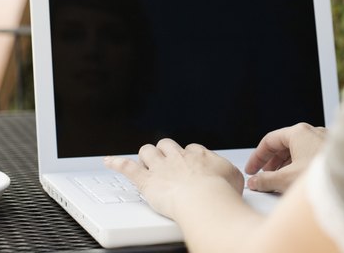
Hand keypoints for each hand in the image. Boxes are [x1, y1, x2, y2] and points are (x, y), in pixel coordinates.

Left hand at [105, 139, 244, 219]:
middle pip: (166, 145)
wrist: (204, 200)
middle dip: (164, 151)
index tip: (188, 166)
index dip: (187, 158)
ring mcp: (160, 166)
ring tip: (146, 162)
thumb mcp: (235, 178)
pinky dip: (117, 163)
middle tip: (166, 162)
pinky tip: (108, 161)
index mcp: (198, 154)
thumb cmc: (220, 192)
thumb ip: (231, 173)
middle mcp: (177, 156)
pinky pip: (127, 167)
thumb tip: (234, 175)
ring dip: (146, 156)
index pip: (189, 149)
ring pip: (147, 151)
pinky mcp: (146, 180)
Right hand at [245, 123, 327, 192]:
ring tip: (279, 181)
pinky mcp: (333, 153)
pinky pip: (310, 156)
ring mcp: (324, 141)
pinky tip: (299, 182)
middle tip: (262, 176)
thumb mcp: (286, 180)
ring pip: (298, 150)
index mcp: (298, 132)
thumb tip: (255, 182)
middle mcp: (312, 132)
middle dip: (271, 162)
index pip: (269, 140)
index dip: (257, 156)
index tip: (251, 169)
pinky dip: (299, 166)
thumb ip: (266, 180)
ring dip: (285, 165)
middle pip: (284, 144)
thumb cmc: (323, 178)